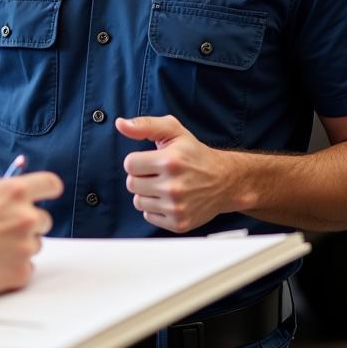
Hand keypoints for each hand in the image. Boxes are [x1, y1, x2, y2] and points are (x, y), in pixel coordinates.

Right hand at [0, 172, 63, 296]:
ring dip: (19, 246)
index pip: (51, 184)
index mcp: (14, 191)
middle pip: (45, 219)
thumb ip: (2, 194)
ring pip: (35, 244)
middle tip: (3, 230)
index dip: (48, 190)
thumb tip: (15, 196)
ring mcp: (26, 246)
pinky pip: (26, 268)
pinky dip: (12, 268)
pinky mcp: (21, 272)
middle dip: (29, 224)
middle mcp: (26, 216)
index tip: (46, 195)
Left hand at [117, 115, 233, 232]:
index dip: (138, 161)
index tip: (152, 160)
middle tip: (159, 173)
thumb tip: (120, 124)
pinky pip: (148, 216)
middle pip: (131, 184)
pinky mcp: (179, 223)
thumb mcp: (174, 131)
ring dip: (147, 193)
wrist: (226, 181)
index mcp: (170, 162)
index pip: (129, 164)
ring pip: (138, 201)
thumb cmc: (196, 155)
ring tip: (165, 186)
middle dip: (142, 177)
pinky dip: (156, 208)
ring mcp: (176, 207)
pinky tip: (170, 199)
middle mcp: (173, 186)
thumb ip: (145, 125)